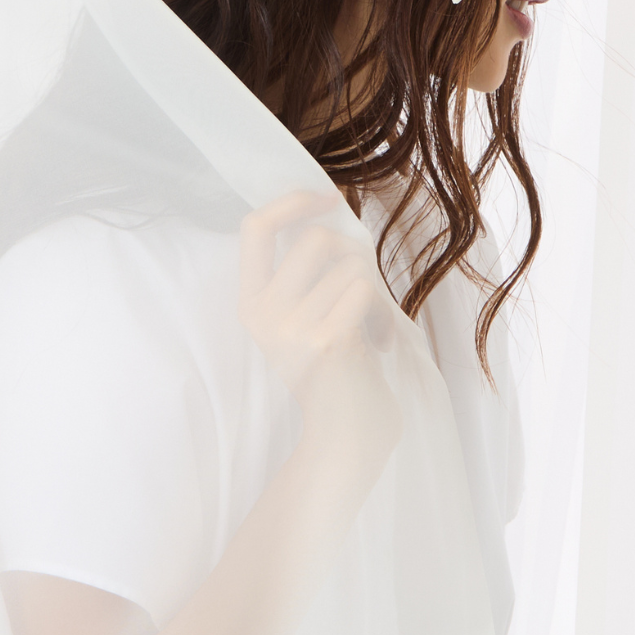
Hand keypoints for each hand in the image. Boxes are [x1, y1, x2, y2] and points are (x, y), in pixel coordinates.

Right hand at [237, 192, 404, 457]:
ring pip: (350, 264)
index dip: (292, 202)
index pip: (255, 228)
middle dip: (353, 253)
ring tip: (371, 326)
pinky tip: (378, 341)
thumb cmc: (339, 373)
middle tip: (363, 288)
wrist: (348, 437)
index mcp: (252, 305)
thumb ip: (309, 274)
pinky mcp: (325, 341)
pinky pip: (365, 290)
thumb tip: (334, 209)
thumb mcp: (307, 319)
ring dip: (374, 290)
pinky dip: (383, 310)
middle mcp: (263, 316)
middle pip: (315, 239)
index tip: (328, 198)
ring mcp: (291, 329)